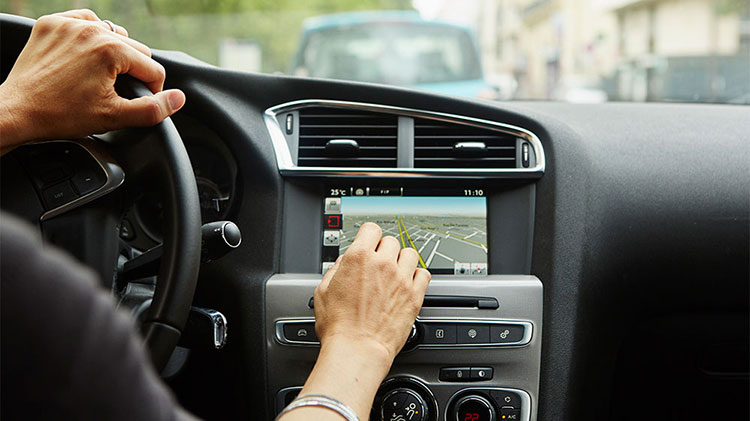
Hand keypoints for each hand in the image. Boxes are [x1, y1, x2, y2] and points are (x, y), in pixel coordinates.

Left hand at [0, 9, 185, 150]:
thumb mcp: (114, 118)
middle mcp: (91, 31)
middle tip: (117, 92)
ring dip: (114, 52)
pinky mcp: (51, 24)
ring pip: (112, 33)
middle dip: (133, 71)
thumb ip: (153, 109)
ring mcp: (69, 24)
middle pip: (135, 49)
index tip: (138, 102)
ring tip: (102, 76)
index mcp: (110, 51)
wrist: (17, 111)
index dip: (152, 89)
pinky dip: (90, 36)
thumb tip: (178, 99)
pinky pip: (84, 22)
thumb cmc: (61, 115)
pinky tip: (86, 56)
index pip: (152, 68)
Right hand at [279, 223, 429, 420]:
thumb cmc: (339, 326)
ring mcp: (401, 279)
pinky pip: (424, 274)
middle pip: (391, 241)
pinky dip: (417, 276)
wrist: (357, 349)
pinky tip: (408, 284)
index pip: (372, 229)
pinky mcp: (414, 295)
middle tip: (379, 264)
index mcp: (358, 258)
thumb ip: (335, 271)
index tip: (369, 243)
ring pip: (411, 254)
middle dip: (384, 250)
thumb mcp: (323, 291)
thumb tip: (343, 264)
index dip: (369, 236)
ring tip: (395, 272)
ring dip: (403, 260)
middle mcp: (382, 264)